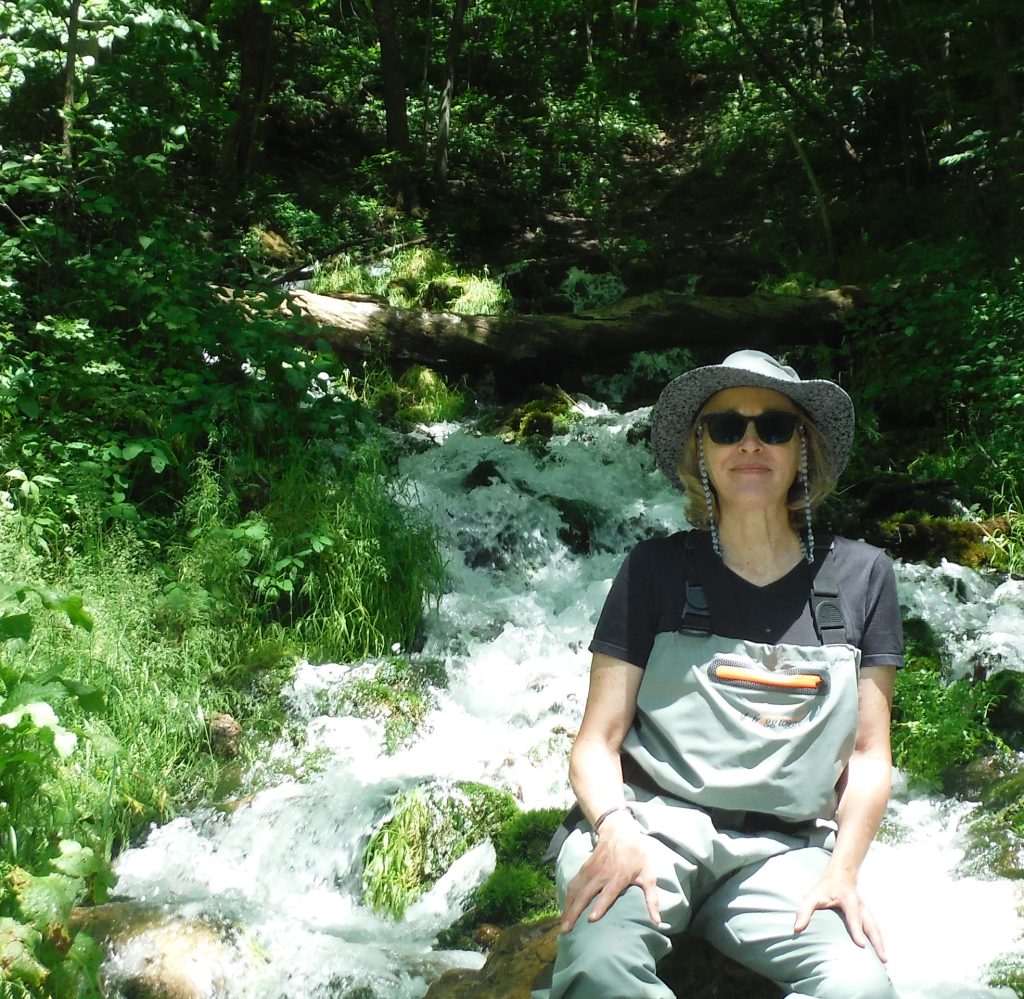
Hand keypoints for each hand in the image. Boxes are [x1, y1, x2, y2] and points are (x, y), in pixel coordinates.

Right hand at [560, 811, 660, 932]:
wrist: (619, 830)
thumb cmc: (637, 855)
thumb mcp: (648, 875)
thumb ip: (652, 899)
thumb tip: (658, 922)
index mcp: (619, 876)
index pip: (608, 893)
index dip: (600, 906)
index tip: (591, 920)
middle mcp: (602, 874)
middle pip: (585, 894)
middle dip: (575, 912)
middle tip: (566, 930)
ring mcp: (590, 870)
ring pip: (575, 890)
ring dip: (568, 907)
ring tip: (563, 925)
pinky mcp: (584, 867)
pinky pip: (573, 884)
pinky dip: (567, 897)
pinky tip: (564, 909)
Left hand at [793, 871, 886, 962]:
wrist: (839, 876)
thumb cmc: (823, 889)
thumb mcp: (811, 896)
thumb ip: (804, 911)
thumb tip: (797, 929)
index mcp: (847, 899)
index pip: (853, 915)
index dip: (857, 929)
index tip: (861, 945)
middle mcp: (860, 905)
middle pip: (871, 924)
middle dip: (877, 942)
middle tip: (883, 960)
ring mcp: (866, 910)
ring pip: (876, 928)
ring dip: (881, 944)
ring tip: (885, 962)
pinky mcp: (868, 915)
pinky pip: (876, 929)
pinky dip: (880, 941)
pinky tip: (881, 954)